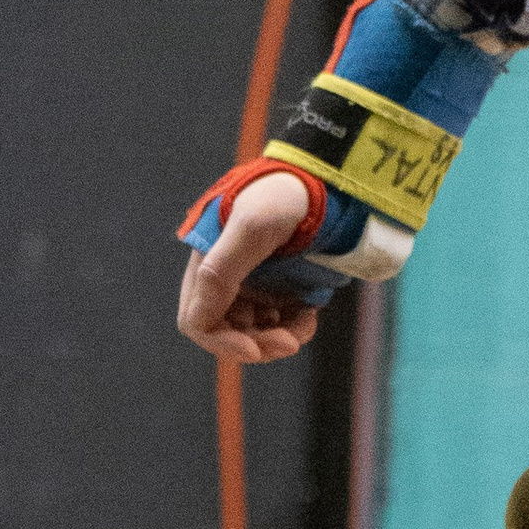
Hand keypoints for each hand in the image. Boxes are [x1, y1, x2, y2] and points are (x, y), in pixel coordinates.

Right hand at [175, 166, 322, 364]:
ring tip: (303, 326)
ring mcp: (255, 281)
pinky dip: (294, 326)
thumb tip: (198, 320)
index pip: (198, 320)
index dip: (221, 342)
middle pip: (228, 331)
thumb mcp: (251, 228)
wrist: (331, 178)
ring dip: (277, 338)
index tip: (252, 350)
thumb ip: (221, 271)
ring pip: (256, 331)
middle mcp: (228, 275)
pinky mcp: (283, 285)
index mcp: (207, 261)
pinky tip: (310, 314)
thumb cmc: (286, 194)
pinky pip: (281, 321)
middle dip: (255, 344)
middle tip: (289, 344)